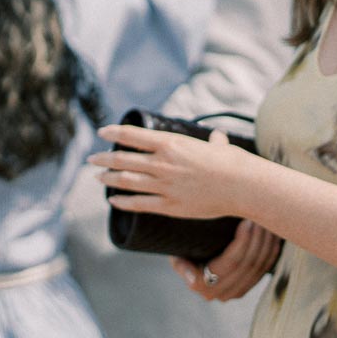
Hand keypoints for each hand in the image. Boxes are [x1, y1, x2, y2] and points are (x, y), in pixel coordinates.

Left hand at [92, 126, 253, 219]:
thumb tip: (217, 137)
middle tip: (91, 158)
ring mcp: (164, 185)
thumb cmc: (233, 163)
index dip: (114, 132)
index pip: (132, 135)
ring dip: (108, 178)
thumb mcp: (218, 146)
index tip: (102, 131)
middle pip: (123, 159)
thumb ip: (212, 141)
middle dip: (103, 158)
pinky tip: (113, 200)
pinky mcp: (169, 205)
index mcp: (170, 143)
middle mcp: (162, 163)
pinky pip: (139, 204)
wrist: (244, 186)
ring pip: (126, 181)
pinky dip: (123, 202)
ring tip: (98, 177)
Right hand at [171, 219, 280, 301]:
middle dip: (257, 239)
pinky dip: (271, 250)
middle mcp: (222, 293)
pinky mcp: (249, 286)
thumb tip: (193, 280)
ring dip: (266, 242)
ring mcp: (237, 291)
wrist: (188, 256)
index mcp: (204, 286)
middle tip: (260, 216)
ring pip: (260, 266)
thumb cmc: (179, 250)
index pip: (231, 263)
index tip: (247, 222)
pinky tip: (272, 233)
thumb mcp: (176, 255)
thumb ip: (182, 266)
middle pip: (248, 265)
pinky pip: (265, 268)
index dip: (242, 242)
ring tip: (266, 220)